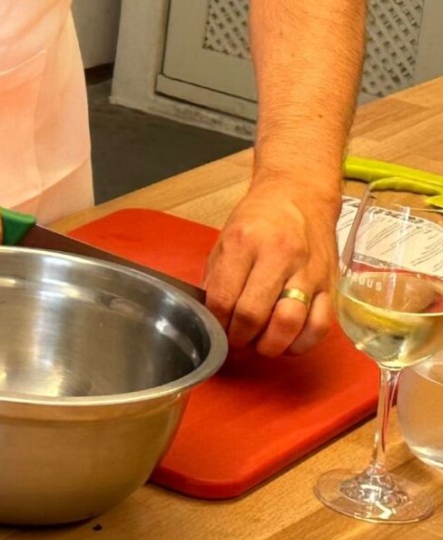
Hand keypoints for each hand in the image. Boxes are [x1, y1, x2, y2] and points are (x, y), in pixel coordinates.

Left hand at [204, 173, 340, 355]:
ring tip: (260, 343)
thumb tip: (208, 316)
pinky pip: (321, 325)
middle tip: (236, 339)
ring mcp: (309, 271)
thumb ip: (216, 278)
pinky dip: (302, 343)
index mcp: (245, 242)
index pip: (224, 298)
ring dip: (270, 345)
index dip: (216, 323)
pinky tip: (288, 343)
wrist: (301, 194)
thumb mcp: (225, 239)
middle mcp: (279, 256)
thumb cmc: (258, 219)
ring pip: (290, 323)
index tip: (215, 328)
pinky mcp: (330, 283)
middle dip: (240, 337)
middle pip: (254, 315)